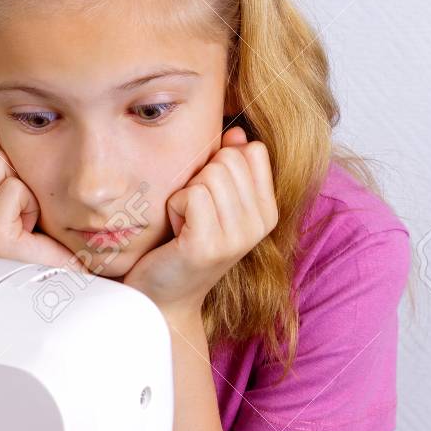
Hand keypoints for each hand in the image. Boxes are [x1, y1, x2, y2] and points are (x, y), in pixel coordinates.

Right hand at [0, 118, 71, 266]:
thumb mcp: (18, 173)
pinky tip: (31, 225)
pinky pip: (13, 188)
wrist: (67, 262)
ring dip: (26, 184)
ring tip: (28, 213)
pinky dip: (32, 202)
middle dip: (18, 167)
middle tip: (26, 202)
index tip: (18, 187)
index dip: (11, 153)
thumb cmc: (46, 222)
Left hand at [122, 127, 278, 316]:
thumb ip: (230, 166)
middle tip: (192, 216)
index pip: (252, 151)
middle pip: (228, 159)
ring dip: (184, 195)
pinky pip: (192, 194)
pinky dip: (174, 208)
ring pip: (209, 175)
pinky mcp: (209, 246)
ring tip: (184, 225)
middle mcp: (260, 225)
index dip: (219, 165)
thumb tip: (237, 132)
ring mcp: (237, 238)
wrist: (162, 298)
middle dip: (199, 179)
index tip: (208, 200)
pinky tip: (176, 233)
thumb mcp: (214, 202)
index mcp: (268, 212)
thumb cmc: (181, 245)